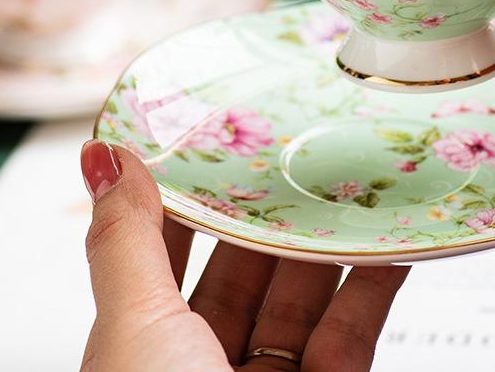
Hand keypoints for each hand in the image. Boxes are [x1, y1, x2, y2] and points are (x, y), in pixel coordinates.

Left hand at [80, 141, 408, 371]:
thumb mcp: (134, 328)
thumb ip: (125, 239)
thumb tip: (104, 158)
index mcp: (145, 344)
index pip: (167, 250)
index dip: (194, 197)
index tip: (222, 145)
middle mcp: (206, 362)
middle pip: (245, 266)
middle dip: (273, 212)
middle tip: (300, 155)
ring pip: (304, 292)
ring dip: (331, 241)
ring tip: (354, 184)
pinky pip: (354, 328)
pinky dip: (376, 284)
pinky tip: (390, 245)